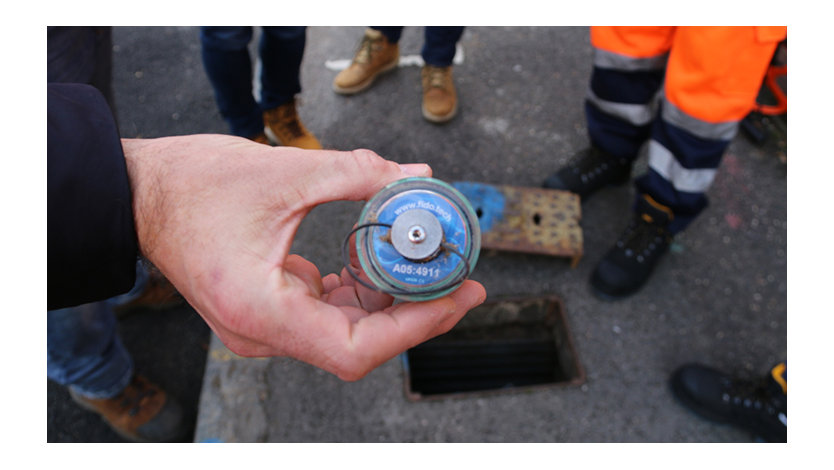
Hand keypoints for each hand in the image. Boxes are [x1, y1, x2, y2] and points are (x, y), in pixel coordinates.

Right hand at [122, 135, 485, 380]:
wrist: (138, 195)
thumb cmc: (190, 187)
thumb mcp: (283, 172)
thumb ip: (358, 174)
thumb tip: (416, 174)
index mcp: (260, 311)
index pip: (356, 347)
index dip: (416, 326)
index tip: (457, 296)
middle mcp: (261, 332)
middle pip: (358, 344)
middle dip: (415, 312)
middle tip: (460, 277)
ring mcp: (262, 326)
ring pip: (344, 331)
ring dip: (390, 303)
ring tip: (428, 265)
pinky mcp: (265, 310)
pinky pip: (325, 314)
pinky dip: (359, 293)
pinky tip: (378, 261)